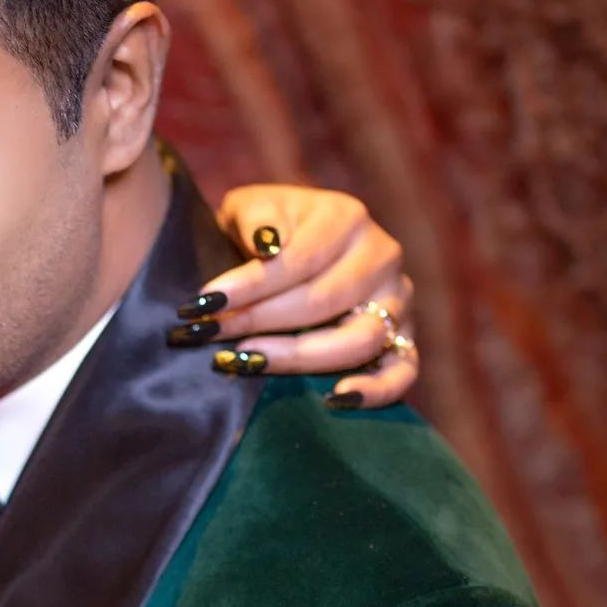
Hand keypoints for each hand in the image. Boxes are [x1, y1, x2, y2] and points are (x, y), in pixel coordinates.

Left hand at [194, 185, 416, 408]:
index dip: (250, 286)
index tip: (203, 304)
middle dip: (260, 321)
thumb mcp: (250, 206)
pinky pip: (402, 372)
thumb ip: (257, 217)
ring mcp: (397, 301)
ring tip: (247, 361)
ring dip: (298, 358)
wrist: (287, 248)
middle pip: (324, 301)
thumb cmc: (263, 230)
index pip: (300, 260)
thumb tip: (266, 244)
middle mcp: (381, 256)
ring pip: (359, 340)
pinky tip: (332, 399)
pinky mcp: (402, 339)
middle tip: (211, 335)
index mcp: (347, 218)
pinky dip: (374, 391)